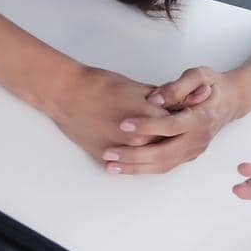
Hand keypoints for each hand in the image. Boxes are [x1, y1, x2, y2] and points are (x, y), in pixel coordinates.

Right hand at [43, 65, 170, 165]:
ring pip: (146, 158)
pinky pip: (126, 164)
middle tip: (172, 136)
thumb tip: (175, 105)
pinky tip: (135, 152)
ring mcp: (122, 151)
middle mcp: (139, 139)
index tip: (183, 121)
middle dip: (171, 139)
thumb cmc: (99, 86)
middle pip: (166, 145)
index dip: (181, 122)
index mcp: (151, 118)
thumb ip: (159, 100)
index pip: (177, 126)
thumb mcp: (137, 87)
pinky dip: (132, 159)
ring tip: (153, 144)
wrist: (67, 93)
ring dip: (152, 152)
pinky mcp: (106, 158)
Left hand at [98, 66, 241, 174]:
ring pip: (163, 165)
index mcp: (202, 118)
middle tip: (109, 152)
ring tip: (111, 165)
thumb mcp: (199, 75)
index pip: (171, 126)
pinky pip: (164, 166)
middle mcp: (198, 139)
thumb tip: (155, 99)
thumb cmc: (212, 85)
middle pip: (164, 153)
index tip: (123, 124)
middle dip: (134, 155)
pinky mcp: (187, 156)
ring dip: (136, 167)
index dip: (146, 126)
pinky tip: (125, 167)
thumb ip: (177, 86)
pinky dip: (143, 169)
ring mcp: (194, 150)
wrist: (230, 101)